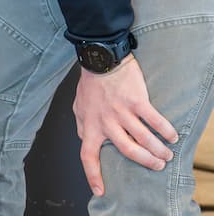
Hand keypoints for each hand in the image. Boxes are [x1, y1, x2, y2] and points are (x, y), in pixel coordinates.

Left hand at [73, 55, 176, 196]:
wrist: (101, 61)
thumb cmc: (90, 85)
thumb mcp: (79, 107)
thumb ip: (83, 125)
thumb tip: (86, 139)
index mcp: (89, 126)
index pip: (87, 155)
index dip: (92, 175)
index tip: (99, 191)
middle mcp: (105, 122)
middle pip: (127, 150)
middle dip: (145, 161)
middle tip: (157, 166)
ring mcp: (121, 112)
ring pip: (144, 138)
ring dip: (158, 149)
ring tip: (167, 154)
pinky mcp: (136, 101)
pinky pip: (154, 120)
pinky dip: (166, 130)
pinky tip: (172, 136)